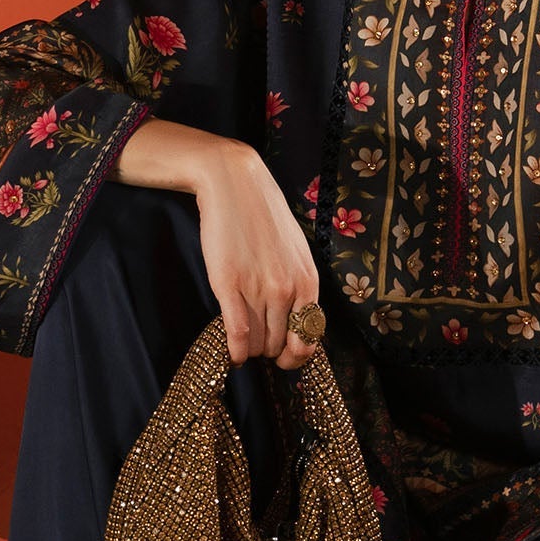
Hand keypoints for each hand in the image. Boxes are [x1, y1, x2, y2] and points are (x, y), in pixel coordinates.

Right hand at [114, 119, 322, 368]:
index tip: (285, 357)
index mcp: (308, 282)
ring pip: (259, 342)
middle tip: (259, 346)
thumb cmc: (264, 217)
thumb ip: (299, 284)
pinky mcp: (229, 284)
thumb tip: (297, 318)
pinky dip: (236, 351)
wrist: (235, 184)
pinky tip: (232, 354)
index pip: (310, 337)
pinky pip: (238, 333)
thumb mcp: (296, 251)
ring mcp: (259, 288)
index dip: (297, 355)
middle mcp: (288, 289)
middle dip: (270, 352)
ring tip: (243, 344)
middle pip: (281, 344)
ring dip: (251, 350)